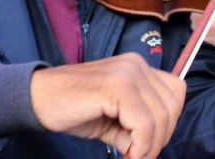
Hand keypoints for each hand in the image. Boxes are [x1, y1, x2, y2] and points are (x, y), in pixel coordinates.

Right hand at [30, 53, 185, 158]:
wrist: (38, 99)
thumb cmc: (74, 109)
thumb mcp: (114, 119)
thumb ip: (138, 127)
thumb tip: (153, 148)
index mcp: (138, 67)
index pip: (176, 94)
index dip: (167, 123)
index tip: (146, 145)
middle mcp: (136, 64)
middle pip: (172, 107)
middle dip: (159, 139)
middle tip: (136, 155)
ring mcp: (127, 72)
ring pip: (161, 117)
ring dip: (149, 147)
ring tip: (130, 157)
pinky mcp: (116, 86)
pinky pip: (144, 124)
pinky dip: (139, 146)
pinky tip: (125, 154)